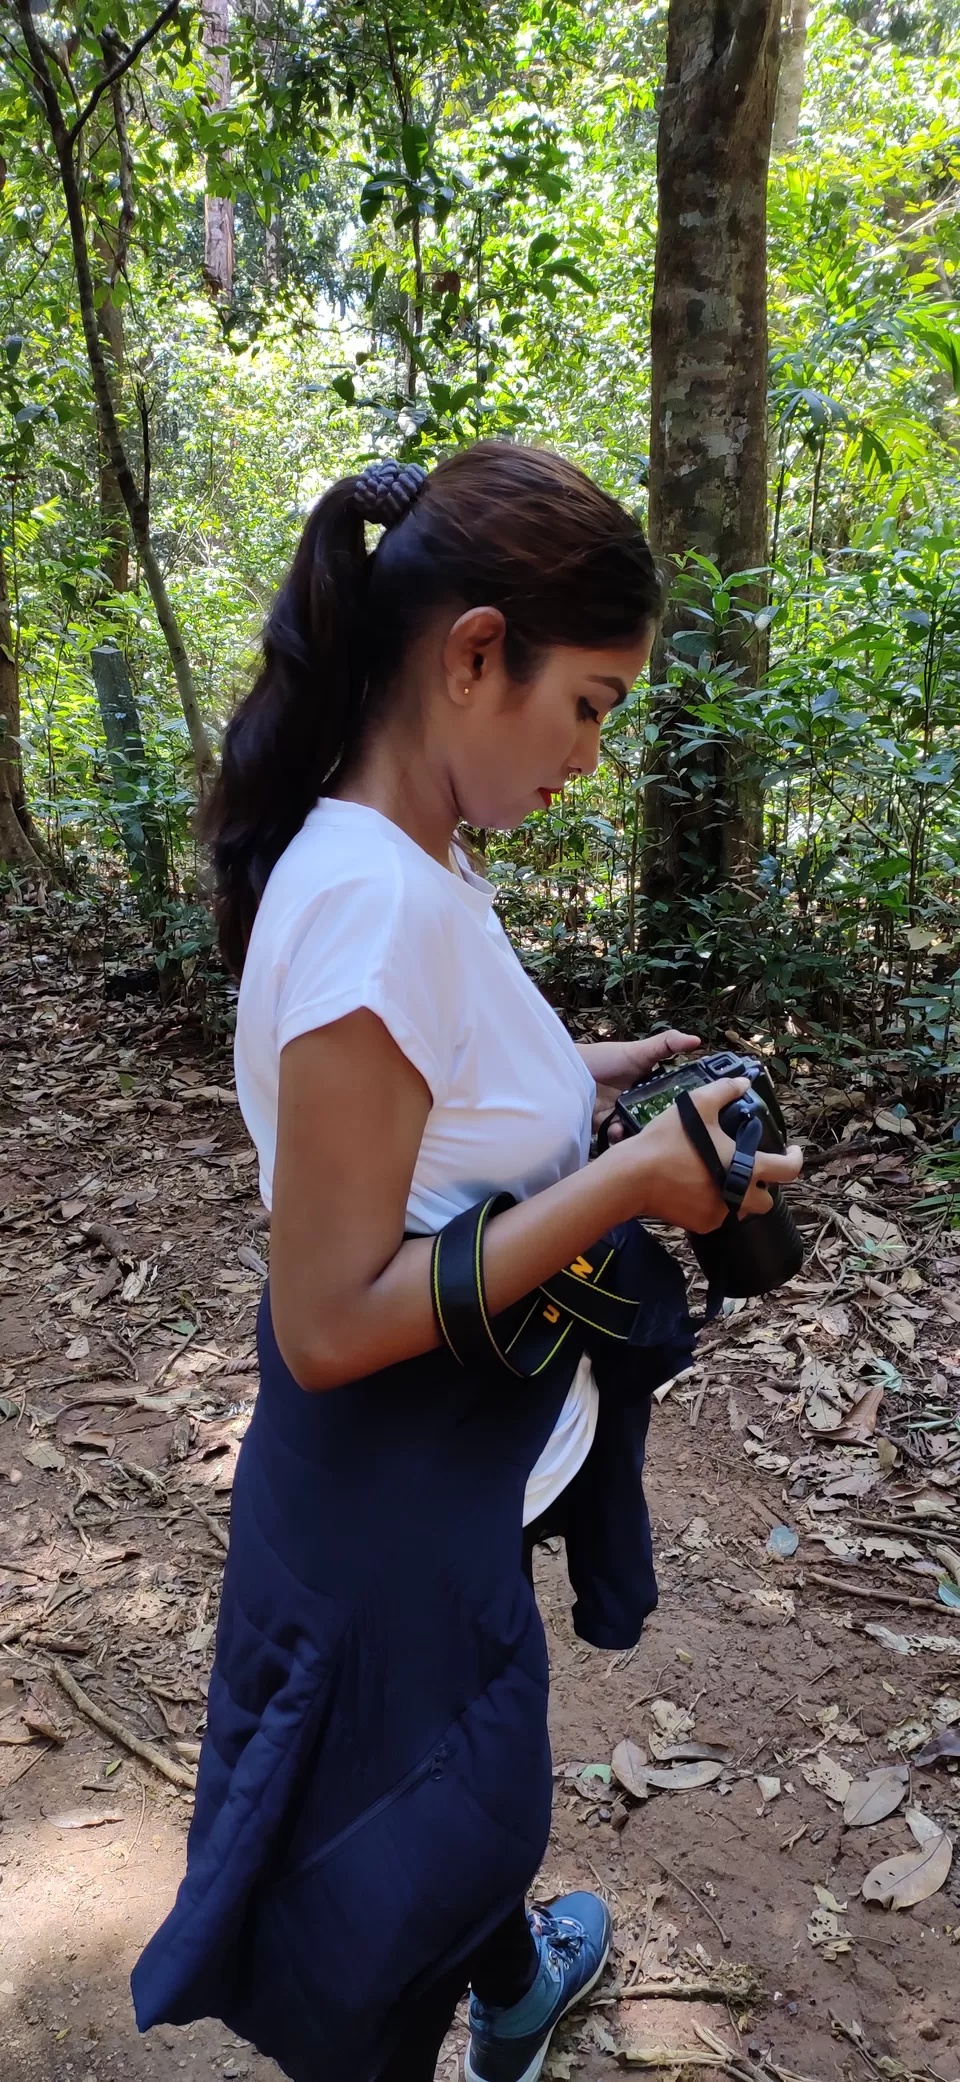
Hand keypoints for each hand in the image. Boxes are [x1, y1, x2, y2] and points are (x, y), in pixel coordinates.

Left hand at [581, 1029, 700, 1140]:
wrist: (572, 1070)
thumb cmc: (606, 1058)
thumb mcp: (640, 1050)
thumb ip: (667, 1044)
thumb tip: (697, 1040)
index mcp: (652, 1088)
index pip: (674, 1101)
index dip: (683, 1108)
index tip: (694, 1113)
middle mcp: (641, 1105)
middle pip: (659, 1121)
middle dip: (663, 1126)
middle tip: (667, 1128)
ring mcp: (625, 1117)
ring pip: (641, 1132)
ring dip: (641, 1133)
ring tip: (641, 1131)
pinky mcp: (608, 1127)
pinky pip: (619, 1138)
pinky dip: (619, 1136)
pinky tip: (617, 1129)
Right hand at [608, 1076, 803, 1232]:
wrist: (633, 1176)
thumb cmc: (668, 1140)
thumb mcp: (697, 1105)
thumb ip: (724, 1091)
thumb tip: (744, 1083)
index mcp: (746, 1167)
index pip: (788, 1171)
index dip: (796, 1160)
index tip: (792, 1152)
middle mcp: (738, 1196)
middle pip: (766, 1200)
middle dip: (763, 1187)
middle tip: (749, 1170)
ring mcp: (720, 1214)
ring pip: (740, 1209)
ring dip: (737, 1196)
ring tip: (720, 1177)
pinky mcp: (701, 1225)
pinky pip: (716, 1217)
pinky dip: (713, 1205)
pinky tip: (696, 1189)